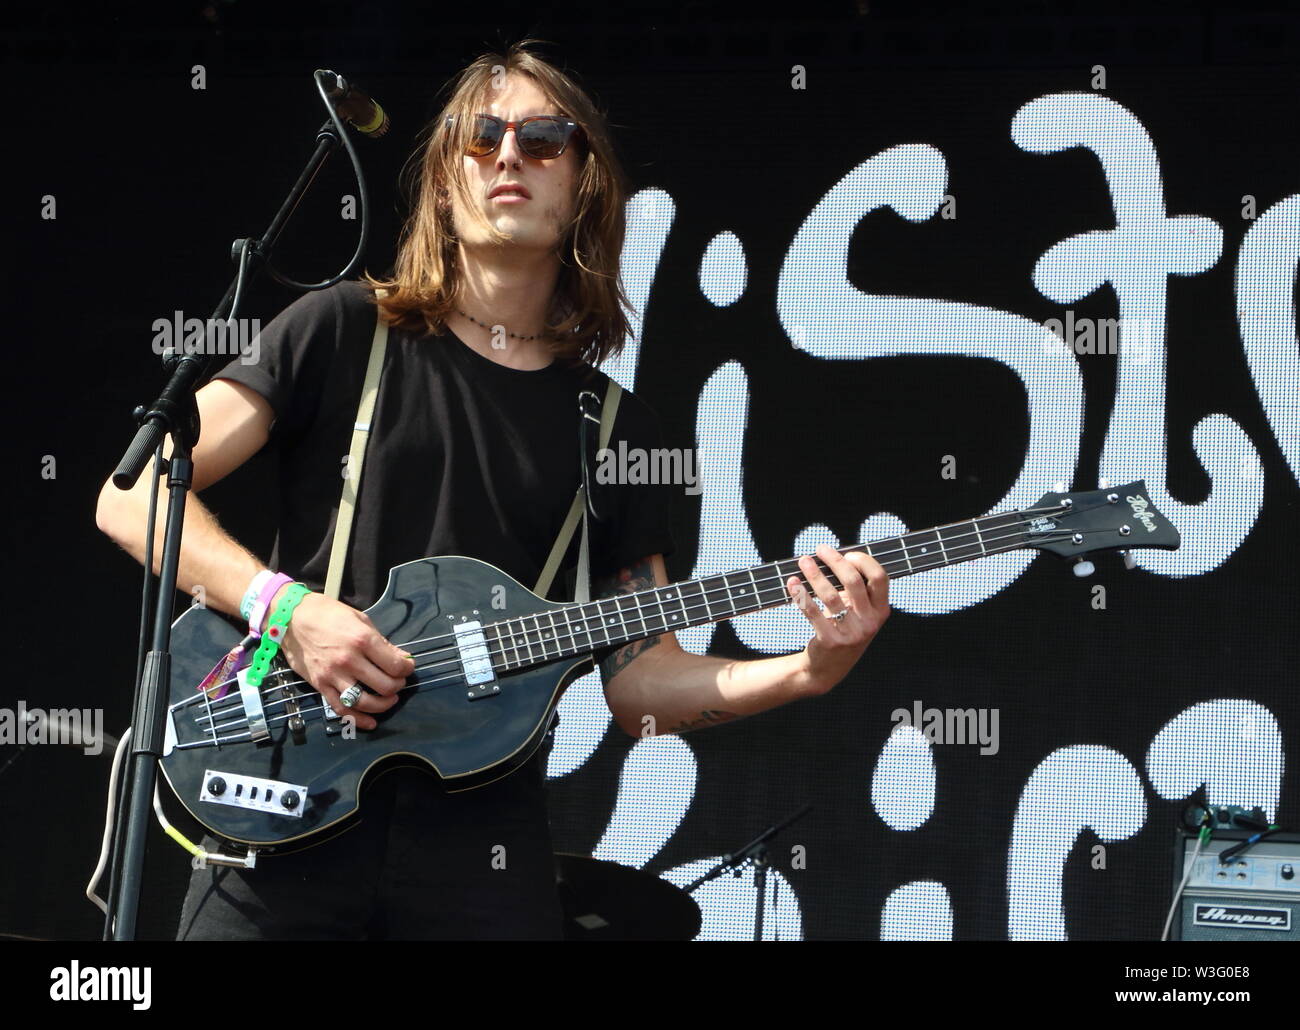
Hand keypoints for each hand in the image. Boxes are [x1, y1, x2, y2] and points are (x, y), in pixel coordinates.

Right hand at [269, 588, 415, 730]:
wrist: (291, 618)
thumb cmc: (327, 613)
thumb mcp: (360, 619)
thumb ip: (381, 641)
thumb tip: (401, 658)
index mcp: (363, 640)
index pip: (395, 664)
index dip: (407, 668)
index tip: (407, 666)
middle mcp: (349, 660)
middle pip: (385, 686)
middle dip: (398, 686)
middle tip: (398, 682)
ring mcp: (333, 675)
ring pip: (365, 702)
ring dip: (383, 705)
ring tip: (389, 700)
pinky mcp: (320, 685)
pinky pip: (341, 708)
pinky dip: (358, 719)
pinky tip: (371, 722)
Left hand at [787, 544, 889, 695]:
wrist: (828, 668)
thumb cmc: (842, 630)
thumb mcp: (859, 613)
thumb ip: (855, 589)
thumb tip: (835, 556)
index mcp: (881, 611)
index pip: (880, 577)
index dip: (864, 561)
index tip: (846, 553)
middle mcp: (870, 623)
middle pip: (854, 581)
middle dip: (835, 560)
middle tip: (820, 549)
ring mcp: (851, 634)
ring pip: (830, 595)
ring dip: (814, 574)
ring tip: (803, 561)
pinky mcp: (830, 641)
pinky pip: (812, 611)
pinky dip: (801, 594)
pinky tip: (792, 582)